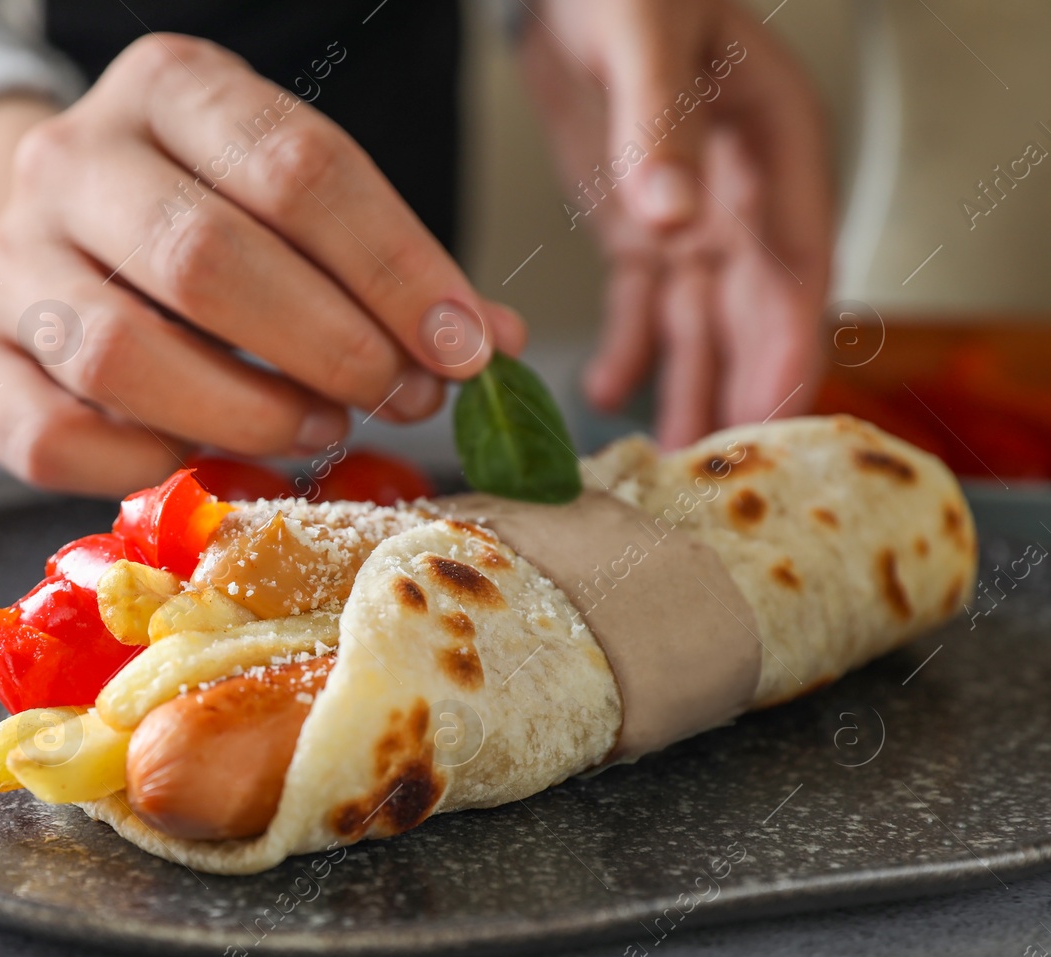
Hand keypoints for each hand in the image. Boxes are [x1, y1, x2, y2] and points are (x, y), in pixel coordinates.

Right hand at [0, 34, 523, 495]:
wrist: (51, 229)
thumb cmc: (202, 216)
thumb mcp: (290, 198)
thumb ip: (382, 261)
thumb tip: (491, 346)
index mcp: (167, 87)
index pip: (296, 167)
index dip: (394, 268)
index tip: (467, 348)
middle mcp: (70, 160)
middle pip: (207, 258)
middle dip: (331, 344)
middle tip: (402, 397)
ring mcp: (6, 259)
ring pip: (122, 352)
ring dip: (248, 410)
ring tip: (322, 427)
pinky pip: (50, 435)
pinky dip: (144, 464)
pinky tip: (210, 459)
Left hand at [521, 0, 832, 445]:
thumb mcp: (644, 39)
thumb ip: (657, 125)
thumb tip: (672, 217)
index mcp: (775, 149)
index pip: (798, 265)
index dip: (789, 343)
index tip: (775, 412)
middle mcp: (745, 196)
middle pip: (756, 312)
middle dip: (742, 389)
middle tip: (723, 467)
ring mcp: (694, 219)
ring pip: (702, 323)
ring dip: (689, 388)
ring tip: (669, 458)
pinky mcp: (640, 230)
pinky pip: (642, 306)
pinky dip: (627, 350)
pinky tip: (606, 392)